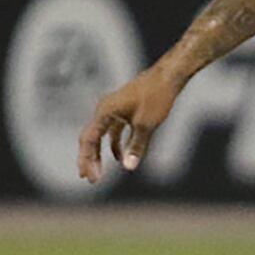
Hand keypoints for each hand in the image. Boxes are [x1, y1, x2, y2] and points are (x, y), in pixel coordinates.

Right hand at [76, 64, 184, 182]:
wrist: (168, 76)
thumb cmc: (156, 96)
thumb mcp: (146, 124)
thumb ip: (136, 146)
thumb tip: (128, 167)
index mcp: (104, 111)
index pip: (88, 139)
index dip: (87, 160)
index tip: (91, 177)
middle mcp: (104, 110)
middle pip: (90, 138)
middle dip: (89, 159)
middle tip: (88, 178)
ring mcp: (113, 109)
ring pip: (101, 135)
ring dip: (99, 154)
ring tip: (97, 172)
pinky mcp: (123, 110)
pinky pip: (113, 131)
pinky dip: (114, 144)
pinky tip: (119, 158)